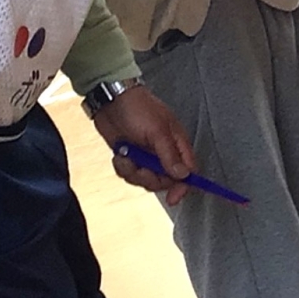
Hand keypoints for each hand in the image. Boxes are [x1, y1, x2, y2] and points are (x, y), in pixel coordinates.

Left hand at [91, 84, 197, 206]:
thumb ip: (170, 155)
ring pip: (145, 179)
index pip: (188, 171)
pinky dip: (123, 167)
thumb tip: (184, 175)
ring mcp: (146, 156)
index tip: (172, 198)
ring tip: (126, 156)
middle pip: (164, 180)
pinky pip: (130, 174)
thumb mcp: (157, 131)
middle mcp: (163, 152)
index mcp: (177, 144)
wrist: (110, 99)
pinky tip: (119, 154)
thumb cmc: (138, 108)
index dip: (182, 186)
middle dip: (149, 178)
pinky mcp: (131, 157)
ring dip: (133, 172)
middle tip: (140, 167)